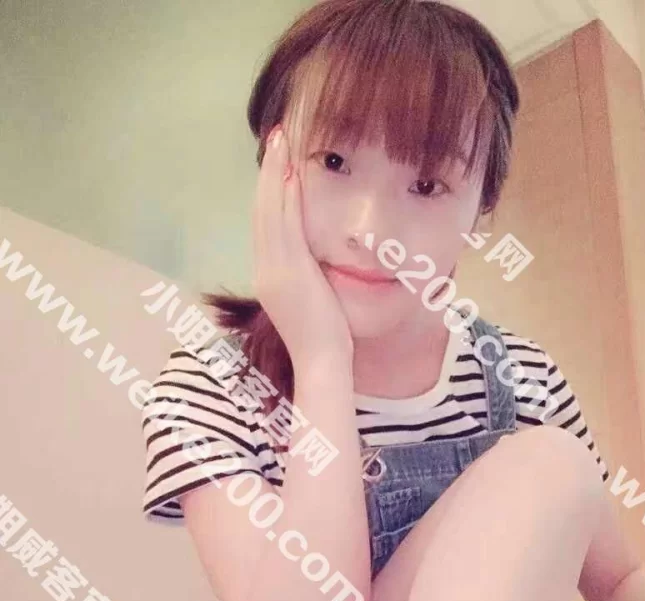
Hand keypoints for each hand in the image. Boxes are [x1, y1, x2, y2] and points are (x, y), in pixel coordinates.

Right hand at [252, 125, 353, 366]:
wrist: (322, 362)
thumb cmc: (325, 338)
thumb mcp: (311, 299)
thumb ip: (307, 275)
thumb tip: (316, 257)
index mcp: (269, 274)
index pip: (266, 223)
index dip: (269, 190)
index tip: (277, 162)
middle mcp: (264, 267)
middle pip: (263, 210)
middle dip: (269, 172)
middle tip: (276, 137)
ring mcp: (274, 268)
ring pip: (271, 211)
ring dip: (275, 174)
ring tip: (281, 141)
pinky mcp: (289, 269)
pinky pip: (285, 223)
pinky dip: (284, 196)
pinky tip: (291, 172)